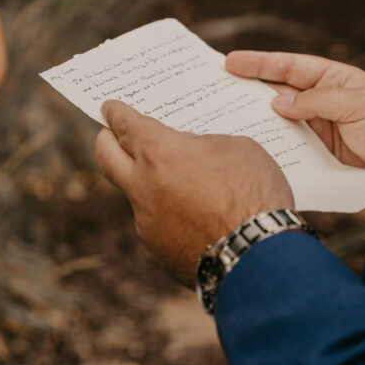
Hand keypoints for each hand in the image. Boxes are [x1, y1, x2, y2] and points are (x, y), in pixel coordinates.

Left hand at [95, 100, 293, 284]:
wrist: (259, 255)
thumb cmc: (254, 194)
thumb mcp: (236, 149)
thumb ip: (201, 145)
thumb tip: (188, 152)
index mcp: (160, 153)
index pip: (125, 125)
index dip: (116, 113)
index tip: (110, 109)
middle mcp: (143, 187)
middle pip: (105, 157)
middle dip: (106, 140)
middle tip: (111, 134)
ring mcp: (146, 221)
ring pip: (135, 193)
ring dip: (147, 182)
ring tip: (178, 180)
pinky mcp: (158, 248)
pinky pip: (157, 223)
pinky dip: (170, 214)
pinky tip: (195, 215)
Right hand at [226, 51, 364, 173]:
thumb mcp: (359, 106)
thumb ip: (317, 101)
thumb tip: (278, 102)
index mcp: (337, 81)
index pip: (292, 67)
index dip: (262, 64)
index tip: (231, 62)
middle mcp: (324, 103)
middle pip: (279, 91)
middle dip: (249, 88)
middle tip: (215, 86)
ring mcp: (320, 130)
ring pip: (279, 120)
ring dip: (254, 118)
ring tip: (222, 115)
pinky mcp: (318, 157)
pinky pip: (287, 147)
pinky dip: (269, 145)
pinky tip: (249, 145)